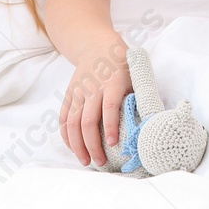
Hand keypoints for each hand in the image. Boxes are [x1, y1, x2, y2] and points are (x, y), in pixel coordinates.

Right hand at [60, 51, 131, 166]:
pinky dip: (66, 136)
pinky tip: (73, 148)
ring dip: (77, 145)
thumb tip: (146, 126)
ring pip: (72, 123)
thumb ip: (137, 98)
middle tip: (99, 162)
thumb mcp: (134, 77)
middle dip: (92, 145)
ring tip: (86, 161)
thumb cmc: (122, 66)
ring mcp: (78, 92)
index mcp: (113, 83)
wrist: (98, 46)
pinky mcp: (69, 95)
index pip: (109, 107)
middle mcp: (93, 88)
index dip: (111, 127)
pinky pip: (63, 118)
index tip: (113, 145)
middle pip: (87, 121)